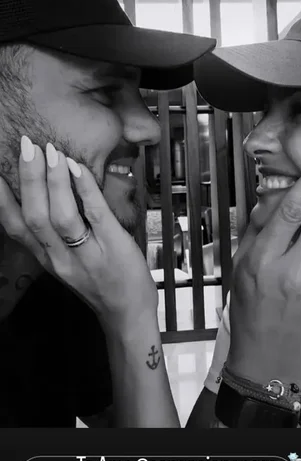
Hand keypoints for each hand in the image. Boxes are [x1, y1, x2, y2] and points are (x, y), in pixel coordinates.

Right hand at [0, 137, 157, 326]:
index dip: (2, 200)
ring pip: (61, 218)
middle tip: (26, 146)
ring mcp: (87, 254)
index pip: (16, 229)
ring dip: (54, 182)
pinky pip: (96, 215)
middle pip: (35, 218)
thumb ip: (54, 235)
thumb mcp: (67, 261)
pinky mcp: (114, 248)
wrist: (128, 315)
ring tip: (51, 152)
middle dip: (29, 179)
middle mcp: (60, 258)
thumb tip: (48, 195)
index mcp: (47, 258)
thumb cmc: (100, 283)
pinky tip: (78, 167)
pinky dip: (85, 190)